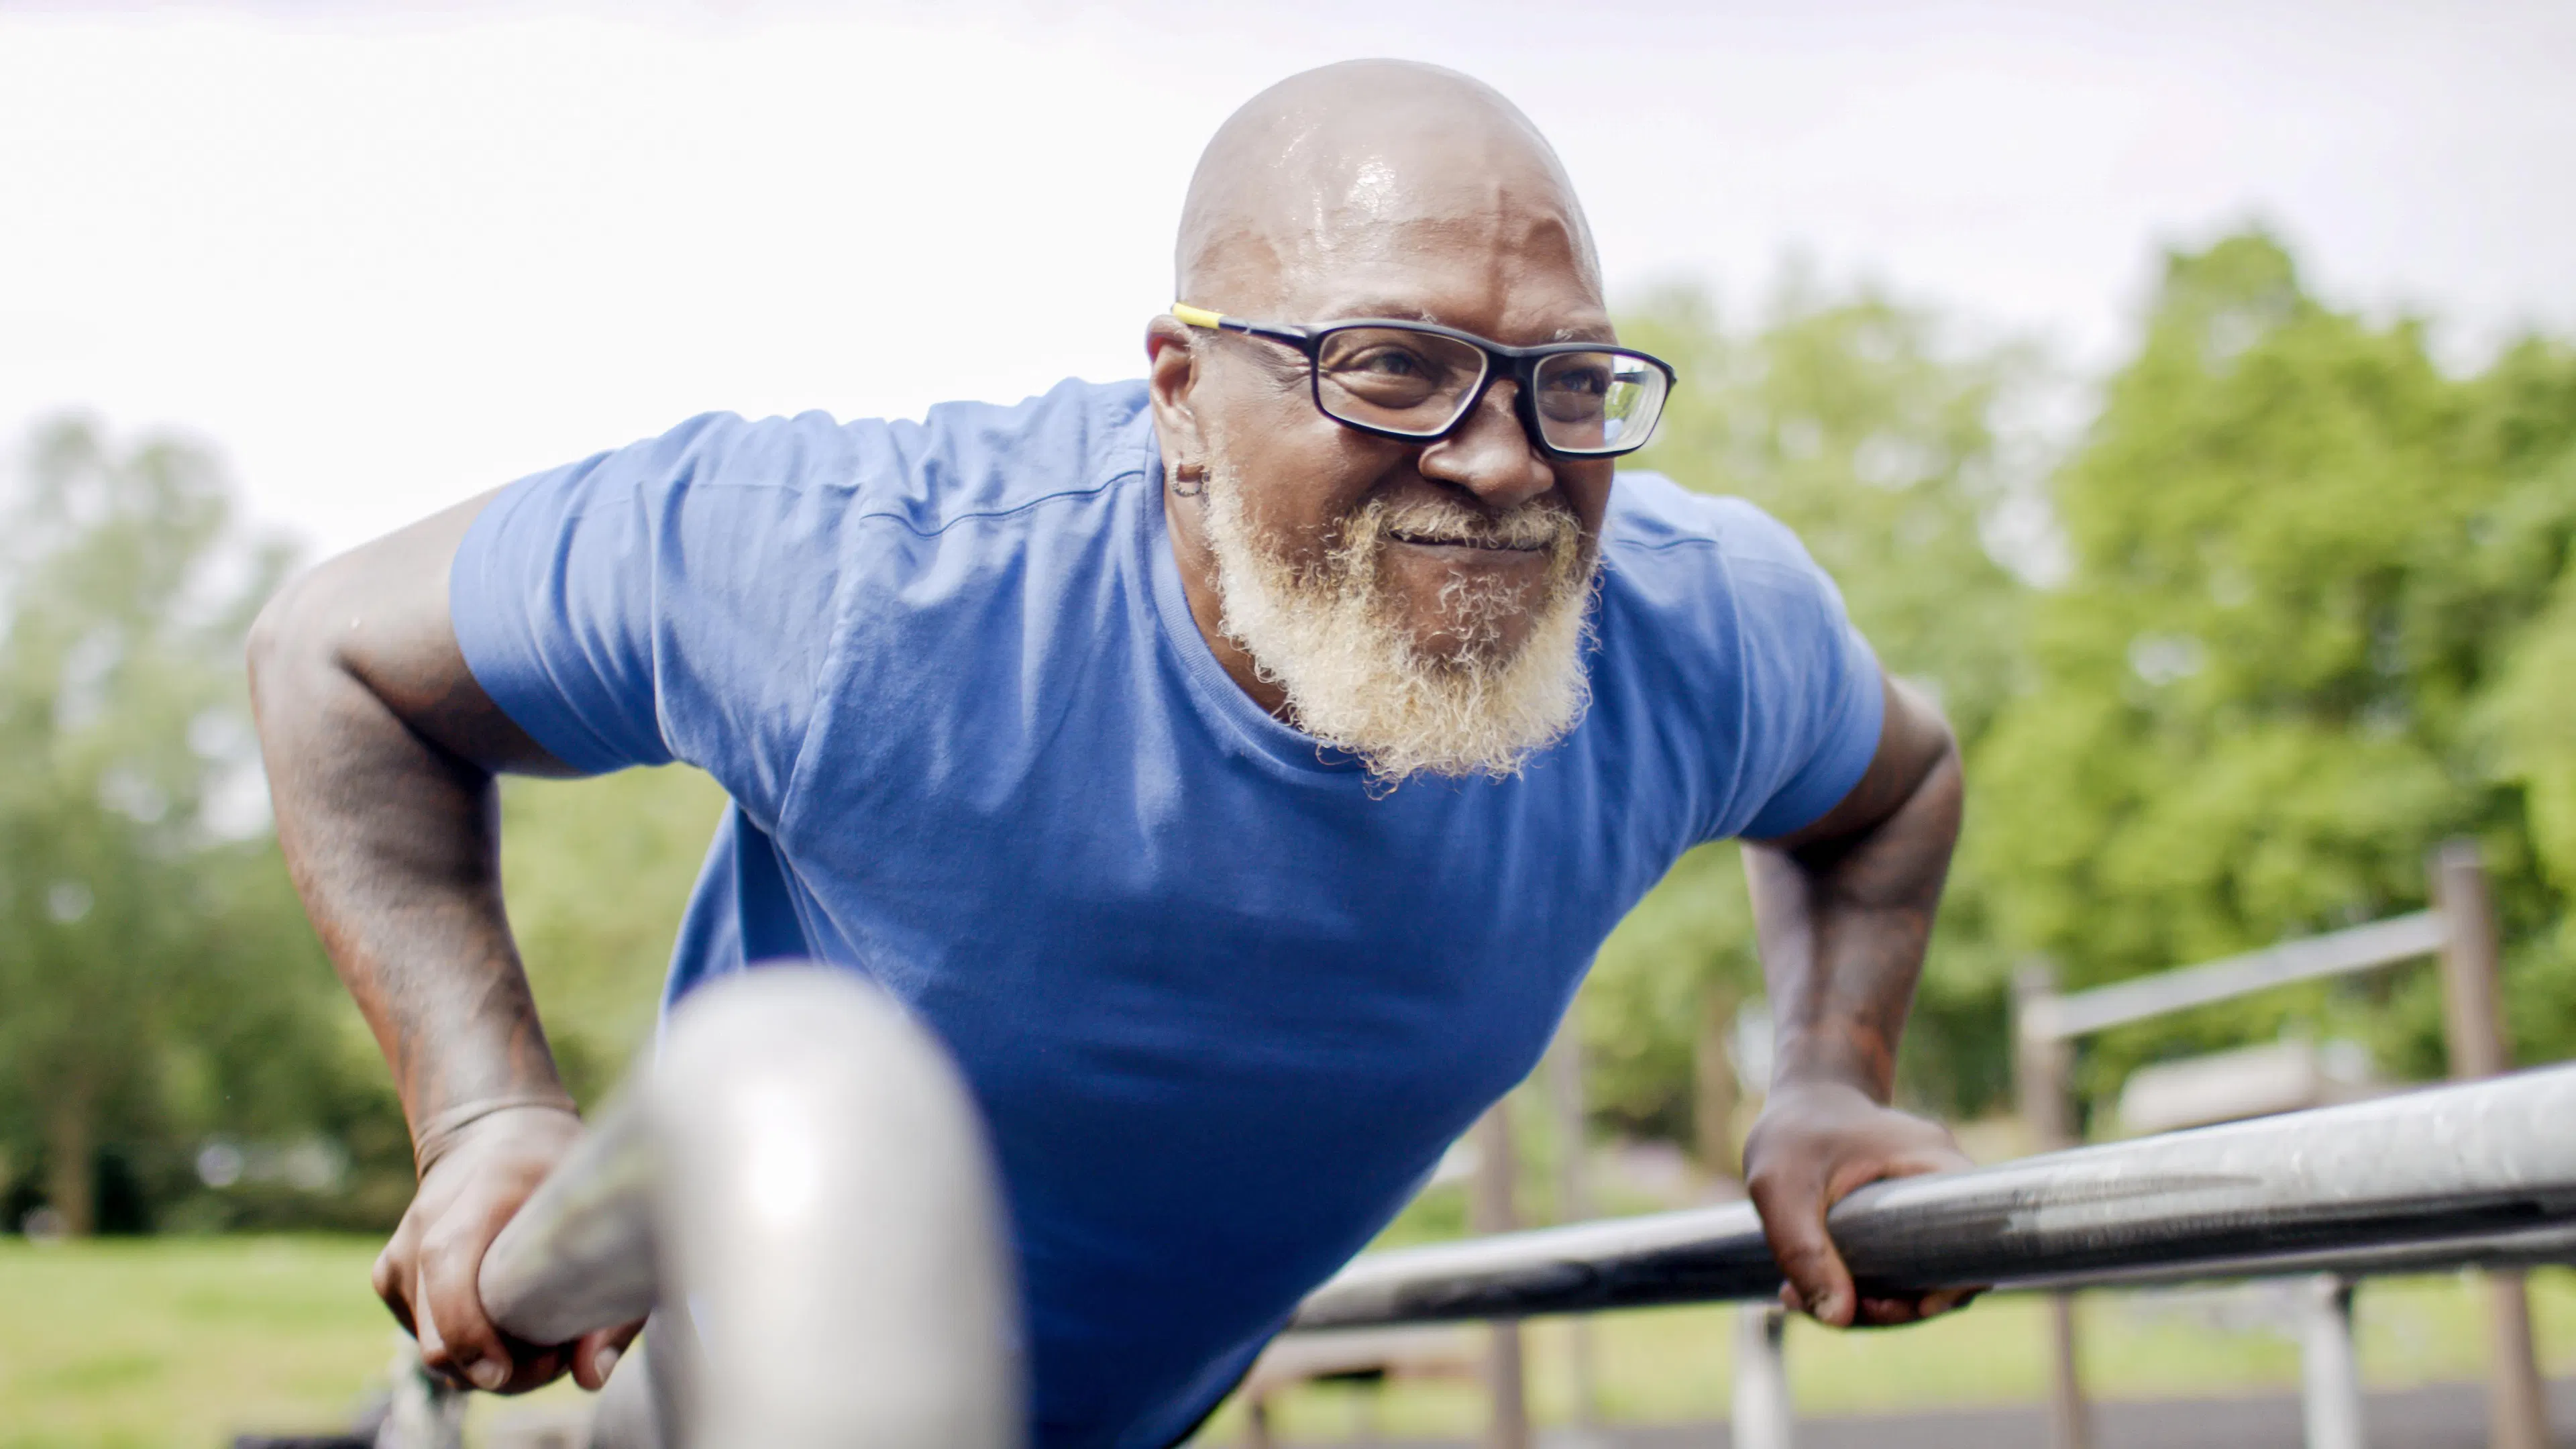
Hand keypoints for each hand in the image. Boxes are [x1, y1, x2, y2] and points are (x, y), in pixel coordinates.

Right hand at [372, 1105, 642, 1392]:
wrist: (490, 1129)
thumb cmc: (558, 1170)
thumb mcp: (602, 1216)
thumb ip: (608, 1299)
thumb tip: (591, 1378)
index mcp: (480, 1194)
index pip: (449, 1267)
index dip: (473, 1334)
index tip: (512, 1369)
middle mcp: (424, 1227)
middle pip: (439, 1339)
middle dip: (500, 1371)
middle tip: (556, 1357)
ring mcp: (398, 1255)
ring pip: (434, 1350)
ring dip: (488, 1362)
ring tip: (541, 1336)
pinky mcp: (388, 1278)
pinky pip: (429, 1339)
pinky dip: (467, 1347)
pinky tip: (506, 1321)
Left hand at [1741, 1077, 1977, 1327]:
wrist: (1801, 1096)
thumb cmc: (1792, 1132)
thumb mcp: (1781, 1187)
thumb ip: (1802, 1249)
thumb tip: (1838, 1318)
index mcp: (1934, 1163)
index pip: (1970, 1246)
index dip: (1944, 1290)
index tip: (1890, 1306)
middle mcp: (1943, 1183)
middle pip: (1945, 1270)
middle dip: (1893, 1306)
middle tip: (1831, 1310)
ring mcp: (1927, 1201)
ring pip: (1920, 1272)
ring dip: (1871, 1299)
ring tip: (1799, 1297)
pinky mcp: (1908, 1215)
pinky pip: (1902, 1262)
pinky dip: (1864, 1281)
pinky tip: (1806, 1285)